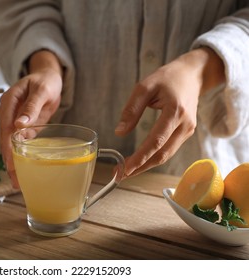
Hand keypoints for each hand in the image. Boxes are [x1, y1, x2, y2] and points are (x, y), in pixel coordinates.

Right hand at [0, 51, 62, 186]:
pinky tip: (22, 171)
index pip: (5, 128)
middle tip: (15, 180)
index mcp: (8, 102)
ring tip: (17, 181)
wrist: (48, 78)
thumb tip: (19, 124)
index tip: (11, 163)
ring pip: (9, 144)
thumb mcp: (41, 90)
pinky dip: (20, 157)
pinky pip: (18, 143)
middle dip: (9, 160)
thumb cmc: (45, 81)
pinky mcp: (21, 127)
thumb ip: (31, 106)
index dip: (7, 147)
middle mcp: (7, 113)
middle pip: (5, 139)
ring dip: (13, 162)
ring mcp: (12, 121)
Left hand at [115, 47, 224, 176]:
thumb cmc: (167, 78)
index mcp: (175, 112)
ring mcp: (188, 131)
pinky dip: (154, 158)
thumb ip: (131, 110)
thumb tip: (119, 132)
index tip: (126, 168)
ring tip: (126, 171)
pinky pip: (169, 150)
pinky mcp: (186, 133)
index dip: (141, 157)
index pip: (156, 141)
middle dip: (141, 167)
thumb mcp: (145, 87)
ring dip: (146, 165)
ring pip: (166, 155)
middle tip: (121, 175)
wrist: (193, 75)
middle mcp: (185, 125)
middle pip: (163, 154)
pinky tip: (140, 161)